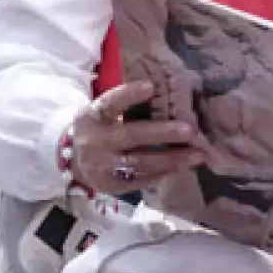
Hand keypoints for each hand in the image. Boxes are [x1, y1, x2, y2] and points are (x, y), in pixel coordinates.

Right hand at [68, 80, 204, 194]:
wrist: (74, 162)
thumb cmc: (102, 129)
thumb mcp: (104, 114)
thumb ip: (128, 106)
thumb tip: (171, 94)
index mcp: (93, 117)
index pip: (109, 104)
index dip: (128, 95)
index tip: (150, 86)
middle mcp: (95, 141)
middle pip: (131, 136)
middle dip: (162, 133)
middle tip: (190, 130)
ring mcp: (102, 166)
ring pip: (140, 162)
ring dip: (172, 159)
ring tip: (198, 155)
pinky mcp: (111, 185)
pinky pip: (142, 180)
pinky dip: (164, 173)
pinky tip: (183, 167)